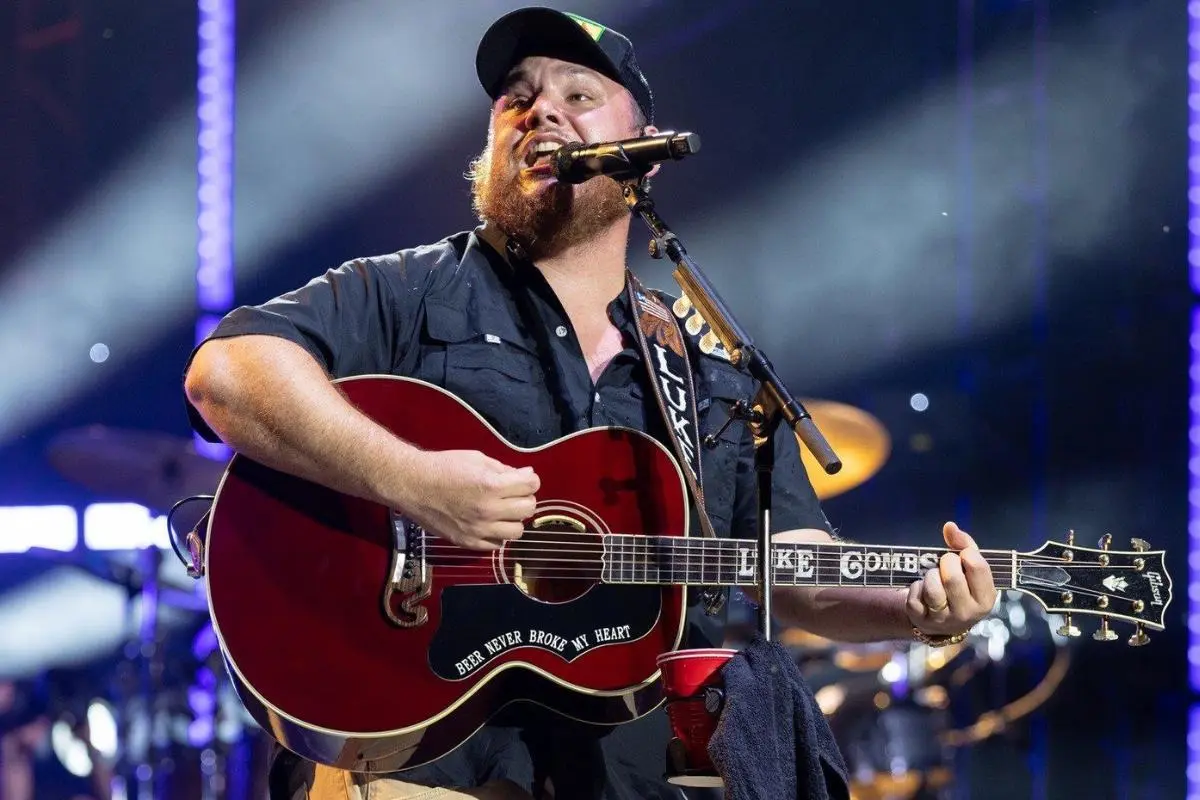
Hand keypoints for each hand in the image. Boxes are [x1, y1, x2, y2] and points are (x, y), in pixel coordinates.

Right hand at [397, 450, 538, 550]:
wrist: (411, 484)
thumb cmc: (443, 467)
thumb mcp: (477, 459)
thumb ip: (503, 469)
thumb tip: (525, 474)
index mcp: (491, 486)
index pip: (532, 485)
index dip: (530, 478)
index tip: (523, 477)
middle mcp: (488, 510)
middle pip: (529, 508)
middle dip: (525, 497)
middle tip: (513, 493)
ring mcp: (478, 529)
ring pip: (517, 531)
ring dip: (514, 519)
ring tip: (502, 510)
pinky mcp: (468, 542)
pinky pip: (497, 545)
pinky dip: (498, 534)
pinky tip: (489, 523)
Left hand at [905, 522, 995, 635]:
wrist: (943, 623)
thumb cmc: (960, 588)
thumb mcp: (969, 569)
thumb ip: (964, 545)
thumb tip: (949, 526)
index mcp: (985, 599)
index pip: (977, 566)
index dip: (965, 554)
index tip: (962, 556)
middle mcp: (967, 613)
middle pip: (952, 577)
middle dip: (945, 564)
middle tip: (945, 566)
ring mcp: (944, 620)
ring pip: (932, 588)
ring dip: (930, 576)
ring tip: (934, 577)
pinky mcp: (922, 621)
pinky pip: (914, 597)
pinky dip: (916, 588)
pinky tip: (923, 591)